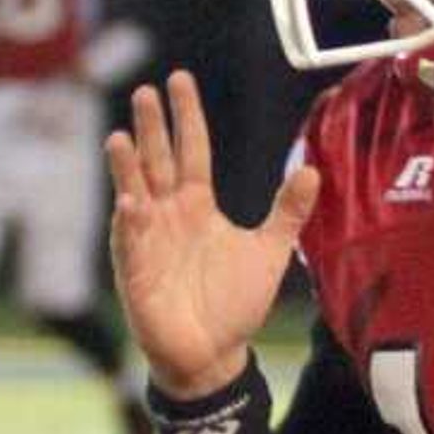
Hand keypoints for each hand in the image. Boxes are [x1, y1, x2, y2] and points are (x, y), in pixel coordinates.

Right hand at [109, 69, 319, 400]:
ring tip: (120, 138)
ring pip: (134, 194)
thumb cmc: (234, 303)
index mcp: (197, 205)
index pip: (191, 150)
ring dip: (126, 168)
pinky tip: (131, 202)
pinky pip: (131, 243)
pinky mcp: (137, 272)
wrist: (213, 353)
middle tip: (146, 91)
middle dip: (151, 128)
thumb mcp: (269, 251)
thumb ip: (288, 212)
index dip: (186, 117)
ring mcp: (148, 241)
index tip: (180, 80)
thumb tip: (313, 171)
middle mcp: (169, 215)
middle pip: (158, 161)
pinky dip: (130, 223)